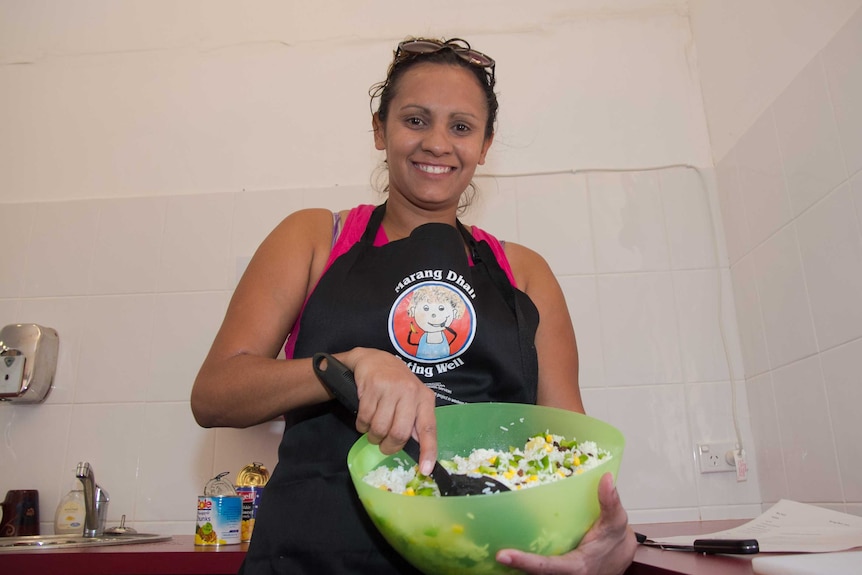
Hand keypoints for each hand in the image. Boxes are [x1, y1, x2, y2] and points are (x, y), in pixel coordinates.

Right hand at [345, 348, 437, 474]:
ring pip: (380, 428)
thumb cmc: (396, 384)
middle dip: (389, 446)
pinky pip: (364, 418)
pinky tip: (364, 417)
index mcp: (424, 398)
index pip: (428, 428)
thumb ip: (416, 421)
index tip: (425, 469)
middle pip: (399, 433)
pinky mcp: (372, 386)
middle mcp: (410, 392)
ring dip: (373, 436)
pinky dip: (362, 425)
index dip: (428, 450)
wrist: (374, 360)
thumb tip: (421, 451)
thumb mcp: (412, 399)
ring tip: (373, 428)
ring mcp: (390, 388)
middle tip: (384, 445)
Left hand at [495, 473, 635, 574]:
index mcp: (577, 566)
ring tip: (490, 545)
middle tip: (489, 548)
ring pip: (533, 573)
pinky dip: (523, 559)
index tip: (502, 555)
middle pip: (534, 574)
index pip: (548, 567)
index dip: (525, 562)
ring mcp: (559, 574)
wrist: (620, 556)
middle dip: (513, 564)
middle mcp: (565, 574)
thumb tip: (606, 478)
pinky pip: (538, 568)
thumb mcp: (616, 521)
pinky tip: (508, 546)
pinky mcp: (556, 570)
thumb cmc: (615, 540)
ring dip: (515, 562)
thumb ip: (610, 502)